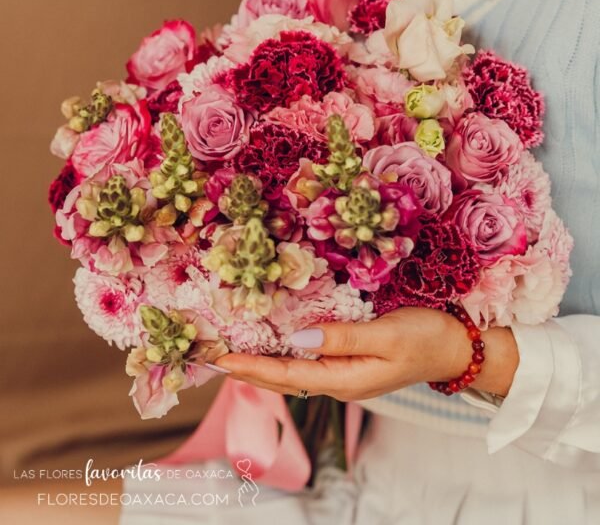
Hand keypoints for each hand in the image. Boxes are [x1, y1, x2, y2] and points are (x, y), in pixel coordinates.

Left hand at [214, 307, 518, 399]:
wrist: (454, 349)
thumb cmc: (424, 338)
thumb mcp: (385, 335)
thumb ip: (342, 339)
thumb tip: (298, 340)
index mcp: (345, 378)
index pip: (287, 375)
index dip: (252, 368)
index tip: (220, 361)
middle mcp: (339, 382)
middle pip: (284, 380)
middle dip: (248, 371)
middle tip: (213, 360)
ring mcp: (345, 376)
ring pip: (294, 374)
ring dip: (262, 367)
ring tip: (234, 358)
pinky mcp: (351, 365)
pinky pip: (308, 366)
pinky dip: (284, 360)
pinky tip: (276, 351)